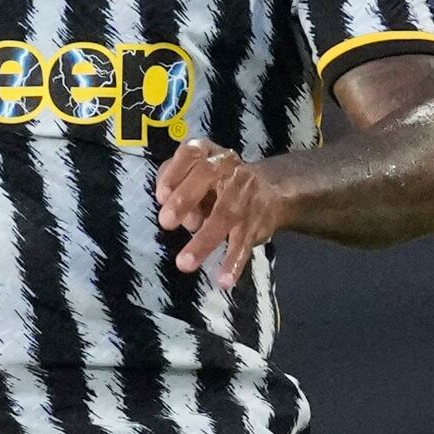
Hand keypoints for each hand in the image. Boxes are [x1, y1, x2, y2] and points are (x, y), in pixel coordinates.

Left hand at [151, 140, 292, 278]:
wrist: (272, 190)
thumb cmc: (218, 184)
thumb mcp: (197, 176)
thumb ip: (179, 189)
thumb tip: (173, 216)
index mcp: (209, 154)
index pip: (190, 153)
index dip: (174, 172)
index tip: (160, 196)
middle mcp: (228, 167)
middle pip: (206, 176)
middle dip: (185, 199)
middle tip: (166, 223)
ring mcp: (246, 193)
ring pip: (225, 214)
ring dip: (204, 240)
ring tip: (185, 263)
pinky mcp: (257, 221)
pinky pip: (244, 241)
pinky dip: (234, 262)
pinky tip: (224, 280)